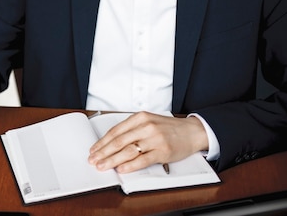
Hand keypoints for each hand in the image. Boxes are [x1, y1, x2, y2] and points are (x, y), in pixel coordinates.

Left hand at [88, 112, 208, 172]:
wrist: (193, 131)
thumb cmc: (169, 128)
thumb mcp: (148, 121)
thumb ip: (131, 130)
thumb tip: (111, 144)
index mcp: (140, 117)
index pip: (115, 131)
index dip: (102, 142)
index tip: (93, 150)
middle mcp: (146, 126)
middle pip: (119, 141)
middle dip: (103, 152)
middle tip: (93, 160)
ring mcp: (155, 139)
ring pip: (128, 151)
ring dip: (112, 160)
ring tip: (103, 166)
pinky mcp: (163, 151)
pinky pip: (143, 160)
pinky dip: (130, 165)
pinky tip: (121, 169)